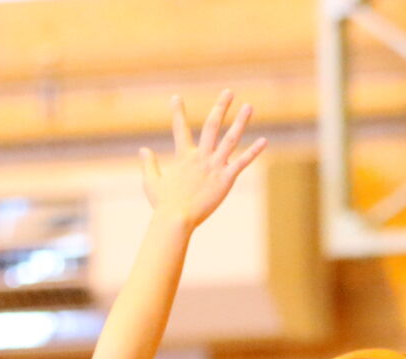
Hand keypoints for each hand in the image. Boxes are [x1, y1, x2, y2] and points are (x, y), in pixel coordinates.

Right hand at [141, 90, 266, 229]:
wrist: (176, 219)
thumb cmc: (163, 204)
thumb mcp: (151, 182)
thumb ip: (148, 164)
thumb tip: (142, 150)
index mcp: (184, 157)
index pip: (180, 129)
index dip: (177, 113)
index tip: (176, 98)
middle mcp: (201, 157)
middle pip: (212, 126)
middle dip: (220, 107)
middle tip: (228, 92)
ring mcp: (214, 167)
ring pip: (230, 139)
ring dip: (240, 122)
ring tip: (249, 107)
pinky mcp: (226, 179)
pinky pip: (242, 163)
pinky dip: (254, 152)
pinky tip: (264, 141)